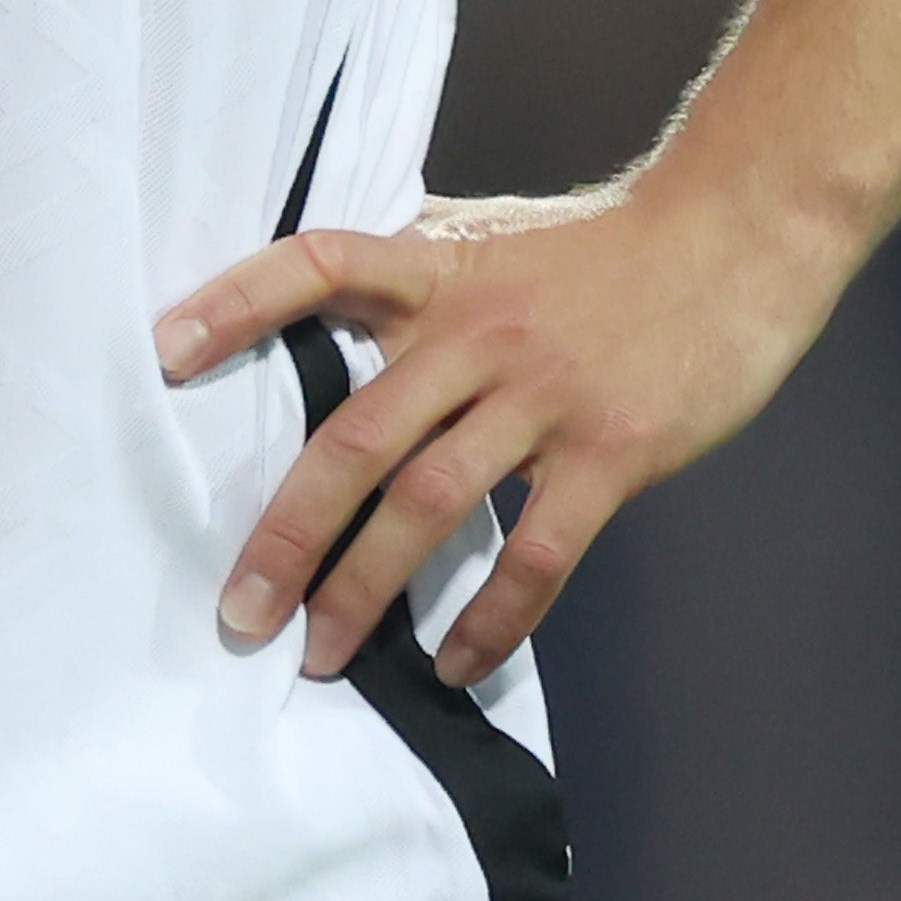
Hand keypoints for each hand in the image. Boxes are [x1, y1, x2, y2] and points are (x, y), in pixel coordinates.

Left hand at [151, 177, 834, 685]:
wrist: (737, 240)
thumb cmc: (607, 249)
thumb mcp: (494, 237)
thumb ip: (418, 270)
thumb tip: (332, 296)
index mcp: (439, 272)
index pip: (317, 264)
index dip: (237, 300)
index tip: (163, 350)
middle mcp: (476, 333)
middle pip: (357, 436)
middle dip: (289, 532)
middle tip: (240, 610)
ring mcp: (543, 396)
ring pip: (431, 505)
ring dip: (368, 590)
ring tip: (321, 655)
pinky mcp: (610, 452)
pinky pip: (536, 553)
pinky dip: (490, 617)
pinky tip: (455, 663)